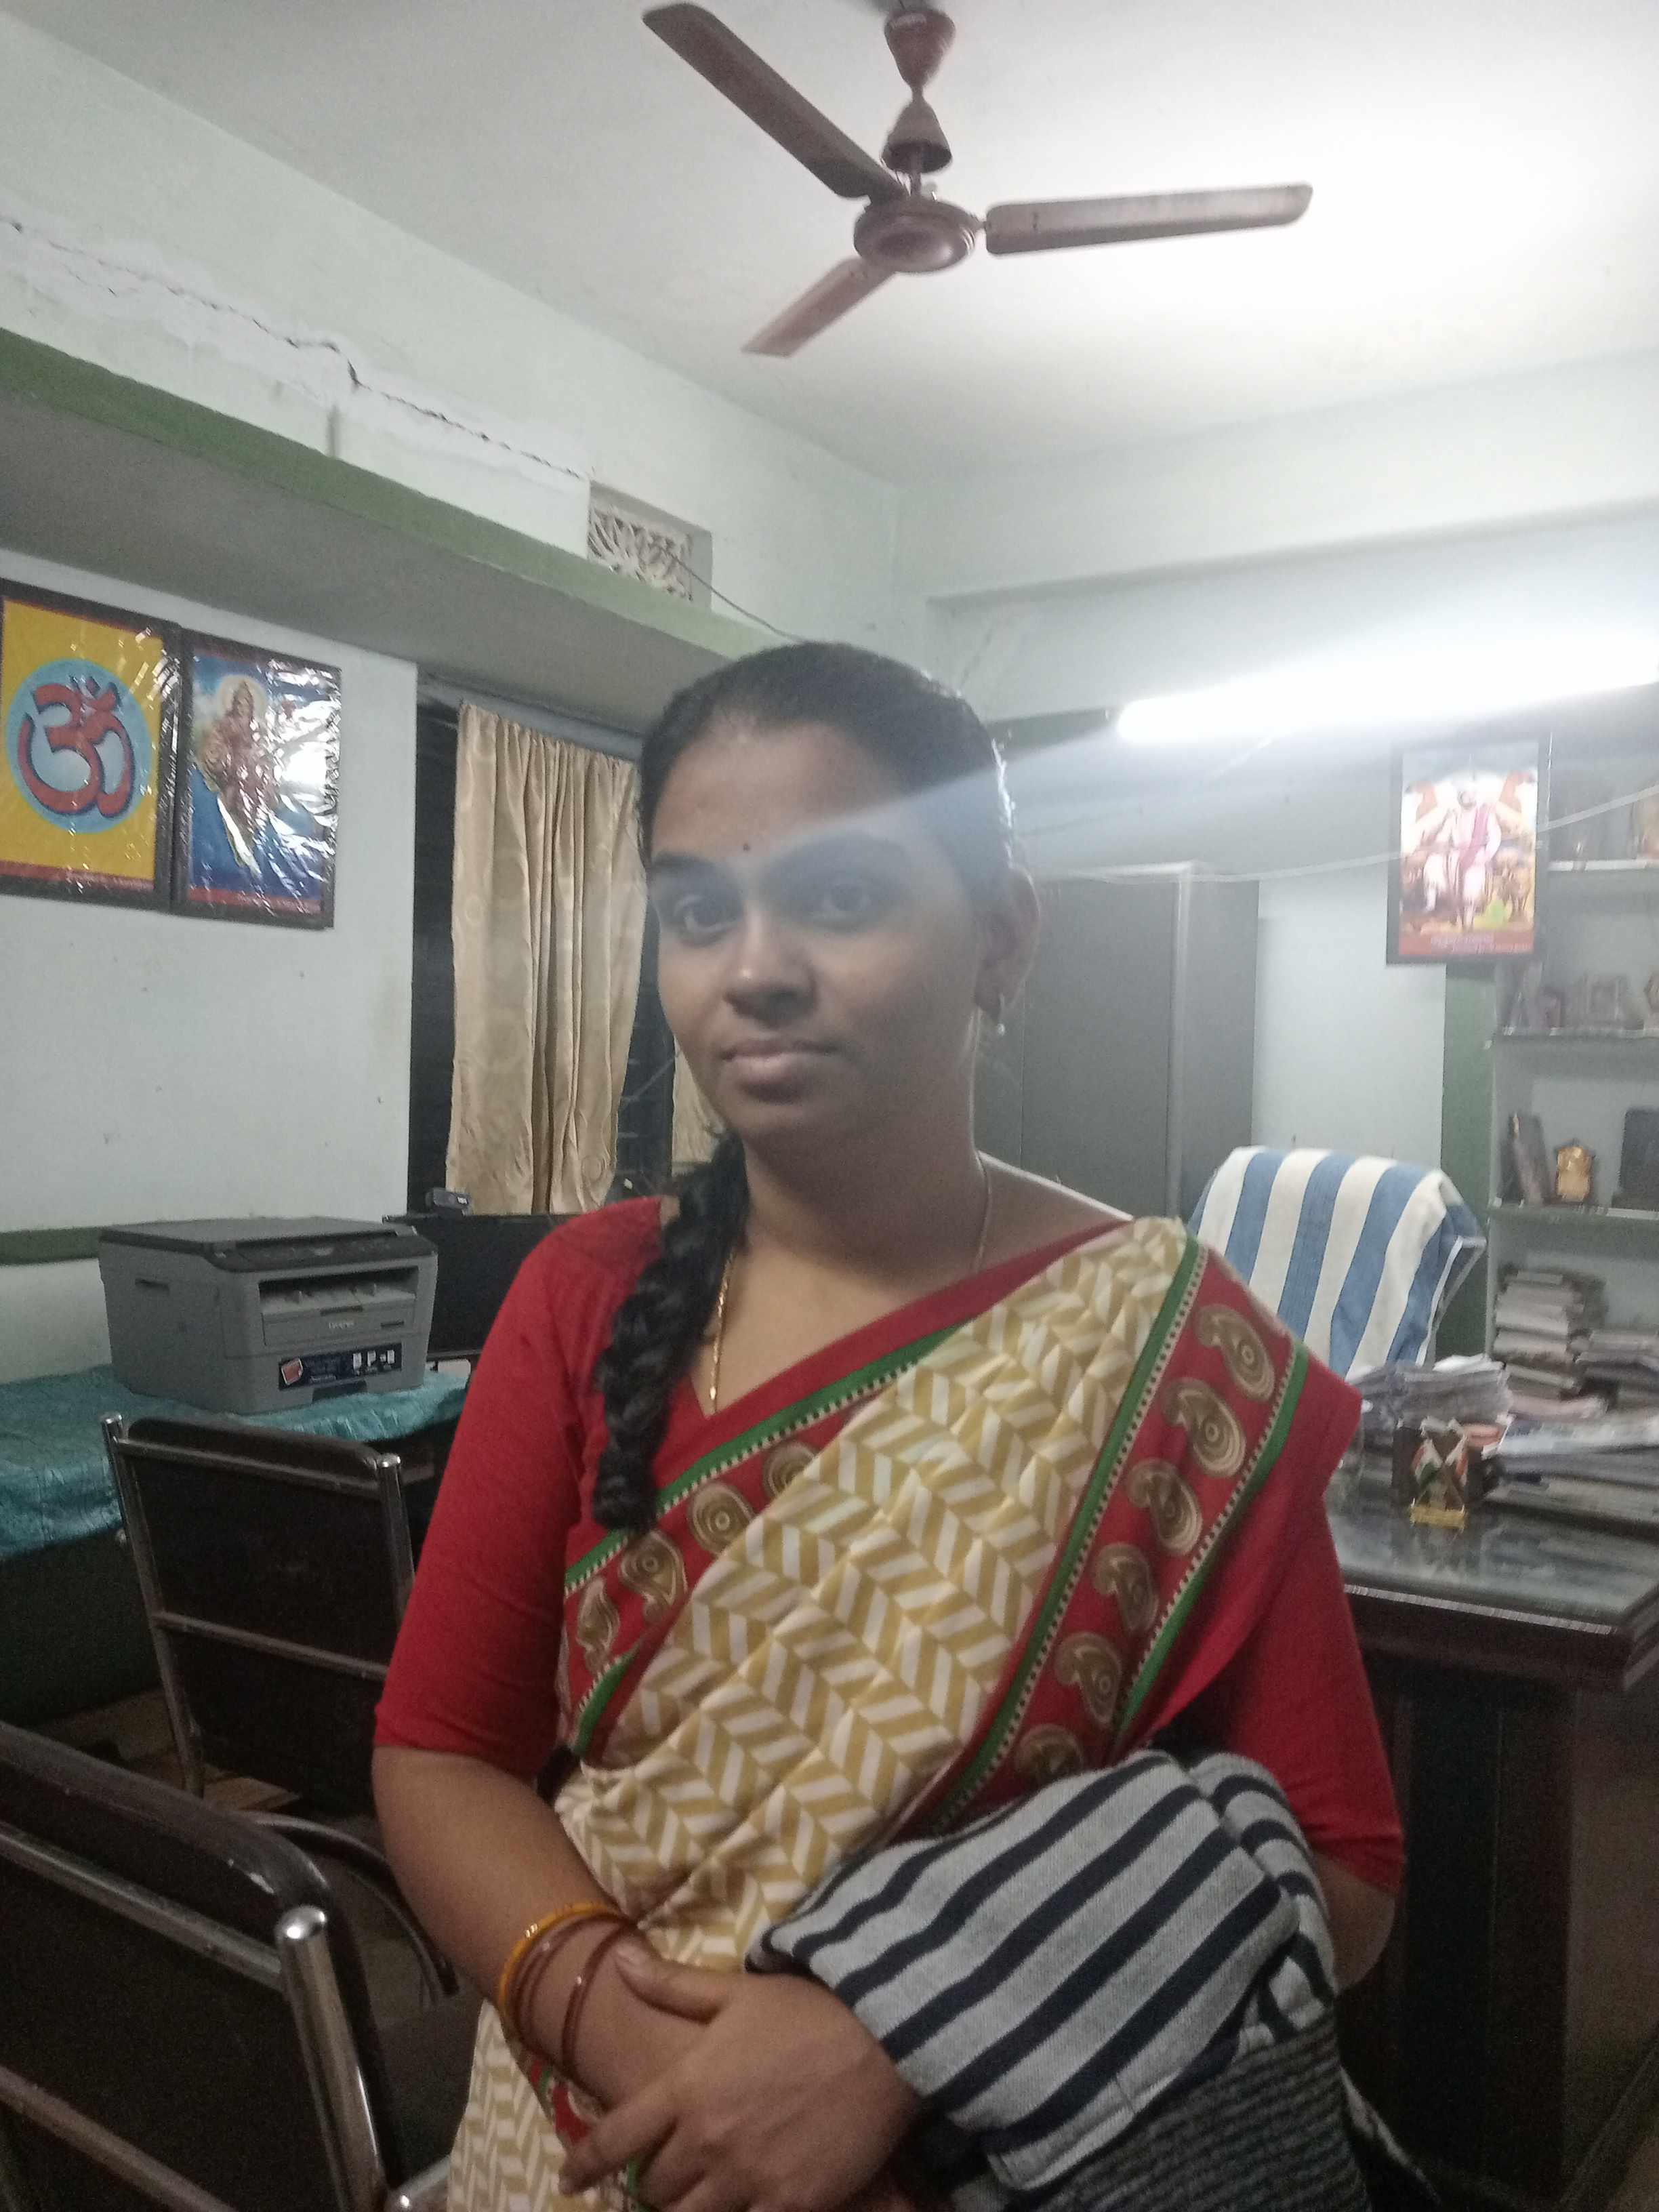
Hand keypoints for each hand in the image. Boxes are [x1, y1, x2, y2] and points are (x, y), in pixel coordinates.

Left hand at [558, 1950, 921, 2211]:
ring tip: (694, 2198)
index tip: (567, 2178)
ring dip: (686, 2209)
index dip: (583, 2163)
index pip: (615, 2138)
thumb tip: (617, 1960)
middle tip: (662, 2177)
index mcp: (687, 2087)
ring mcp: (748, 2177)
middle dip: (652, 2184)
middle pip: (655, 2187)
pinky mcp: (790, 2204)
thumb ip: (671, 1985)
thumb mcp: (735, 1991)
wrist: (885, 2040)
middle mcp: (707, 2139)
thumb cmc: (806, 2011)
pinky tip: (739, 2209)